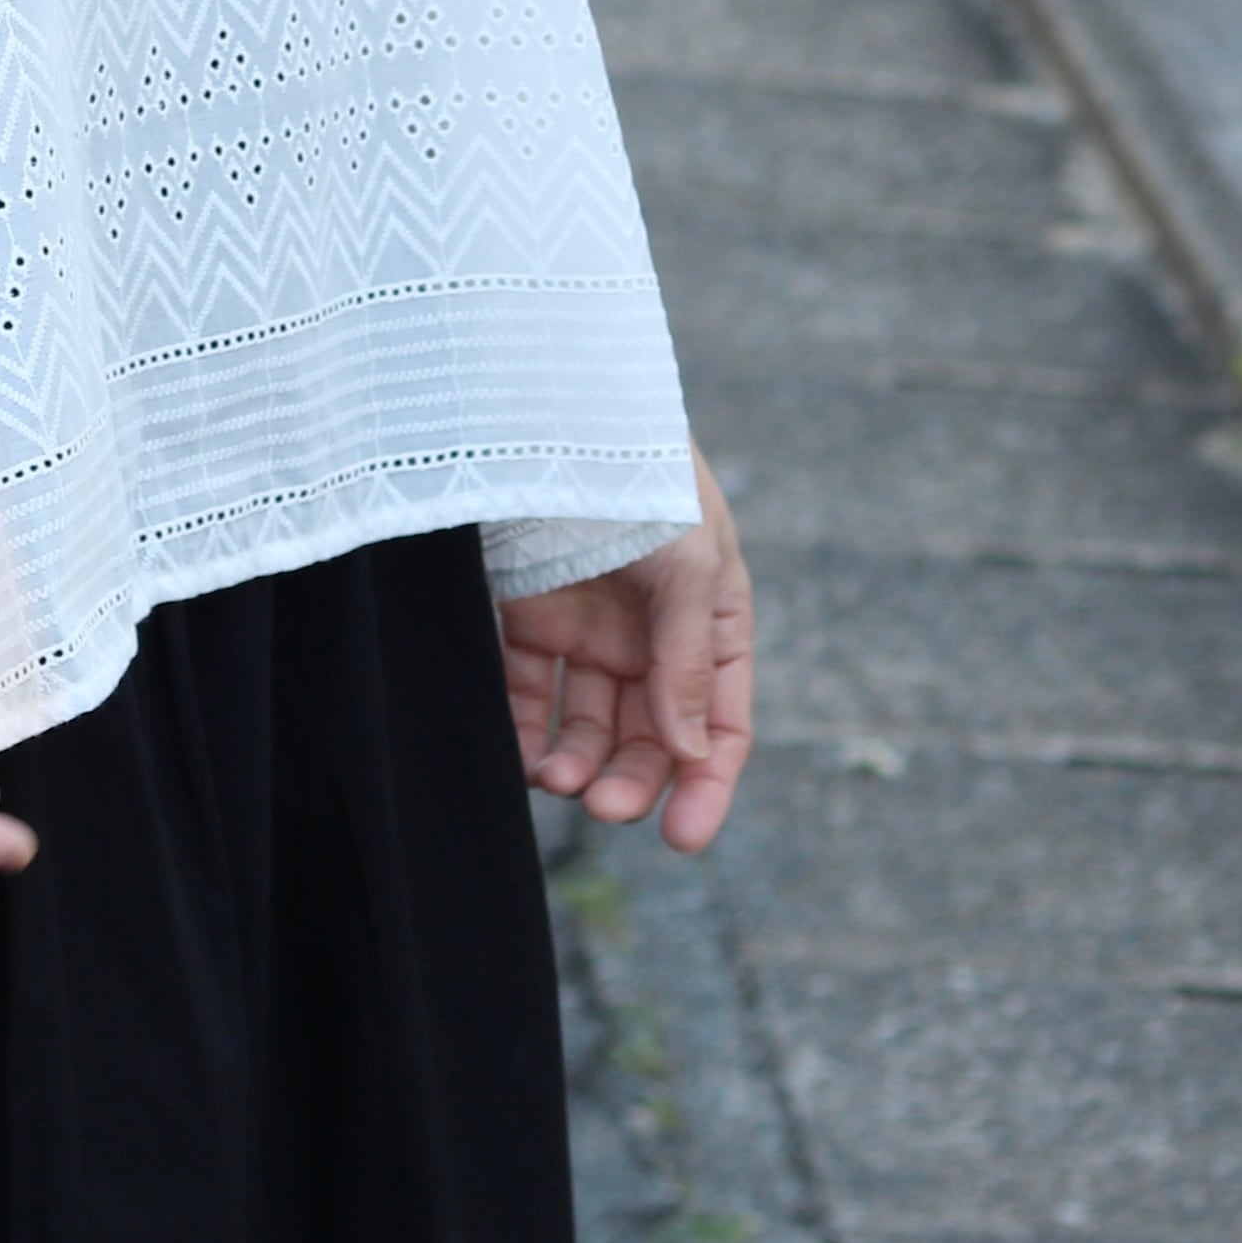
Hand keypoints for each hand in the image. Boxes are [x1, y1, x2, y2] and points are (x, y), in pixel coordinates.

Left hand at [498, 446, 753, 852]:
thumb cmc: (637, 470)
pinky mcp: (525, 612)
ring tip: (555, 780)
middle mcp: (652, 630)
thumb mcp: (685, 559)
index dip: (707, 783)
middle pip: (652, 733)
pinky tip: (521, 755)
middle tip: (603, 809)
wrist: (547, 404)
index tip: (681, 838)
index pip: (720, 719)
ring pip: (589, 722)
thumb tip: (691, 751)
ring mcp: (588, 622)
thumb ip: (686, 658)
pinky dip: (525, 728)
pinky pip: (528, 690)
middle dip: (633, 779)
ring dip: (577, 763)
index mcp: (710, 615)